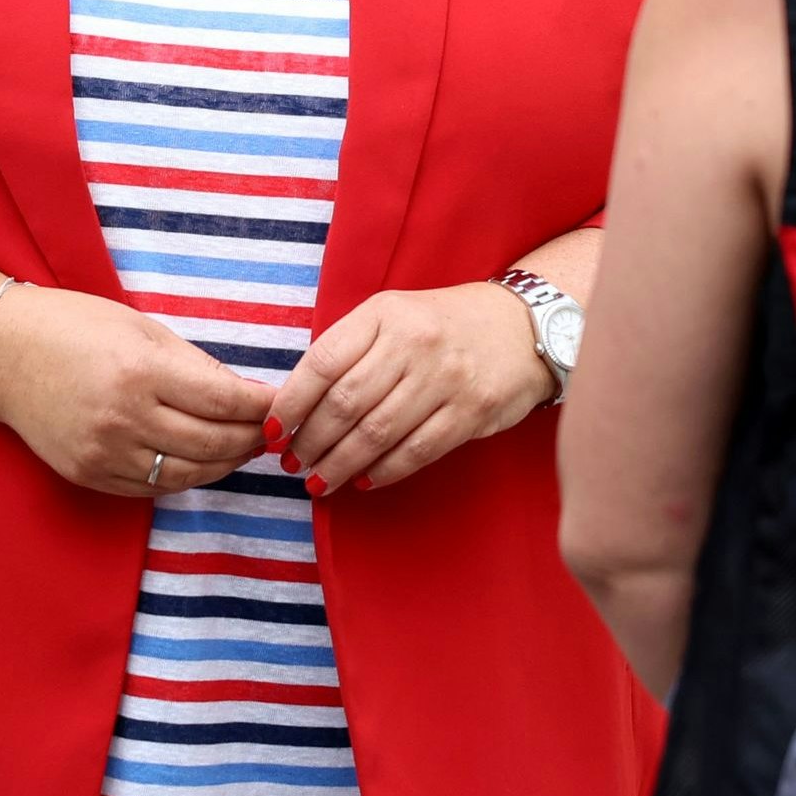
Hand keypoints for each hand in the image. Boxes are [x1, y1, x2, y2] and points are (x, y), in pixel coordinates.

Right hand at [0, 285, 272, 497]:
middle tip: (270, 432)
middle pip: (211, 445)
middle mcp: (123, 417)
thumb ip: (194, 366)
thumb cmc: (75, 327)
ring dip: (224, 466)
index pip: (221, 401)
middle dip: (249, 440)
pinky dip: (183, 478)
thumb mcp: (140, 329)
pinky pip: (152, 489)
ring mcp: (104, 453)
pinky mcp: (89, 475)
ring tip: (241, 450)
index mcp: (140, 371)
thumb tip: (245, 396)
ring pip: (186, 476)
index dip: (259, 408)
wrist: (3, 354)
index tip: (279, 405)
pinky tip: (199, 463)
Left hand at [273, 282, 553, 494]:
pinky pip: (416, 451)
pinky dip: (383, 471)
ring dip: (339, 464)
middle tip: (292, 464)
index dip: (291, 403)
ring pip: (376, 433)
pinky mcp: (471, 411)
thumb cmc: (442, 326)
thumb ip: (351, 350)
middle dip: (310, 442)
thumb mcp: (394, 316)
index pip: (323, 362)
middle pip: (345, 404)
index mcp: (384, 314)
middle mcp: (413, 343)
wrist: (523, 325)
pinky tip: (363, 481)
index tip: (272, 431)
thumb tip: (298, 405)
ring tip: (318, 480)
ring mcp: (445, 378)